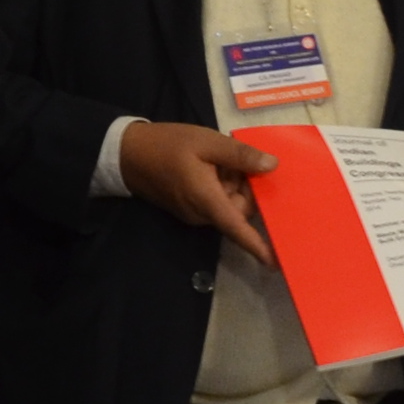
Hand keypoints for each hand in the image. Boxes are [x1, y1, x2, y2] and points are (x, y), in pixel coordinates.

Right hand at [112, 119, 278, 264]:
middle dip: (246, 187)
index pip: (237, 228)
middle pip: (239, 210)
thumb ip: (240, 155)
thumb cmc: (167, 145)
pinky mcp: (189, 209)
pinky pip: (216, 202)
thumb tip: (271, 166)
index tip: (276, 261)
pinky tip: (211, 165)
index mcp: (207, 200)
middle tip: (235, 159)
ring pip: (229, 204)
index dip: (257, 245)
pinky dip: (221, 185)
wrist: (127, 153)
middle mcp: (202, 214)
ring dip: (232, 183)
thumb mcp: (207, 141)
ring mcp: (194, 214)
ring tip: (218, 158)